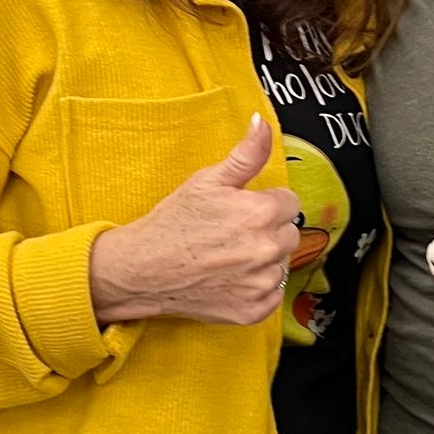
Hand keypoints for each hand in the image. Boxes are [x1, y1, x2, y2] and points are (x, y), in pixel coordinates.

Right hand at [88, 115, 299, 325]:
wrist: (143, 269)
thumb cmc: (173, 223)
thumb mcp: (208, 180)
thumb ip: (246, 154)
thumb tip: (263, 124)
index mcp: (261, 212)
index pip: (289, 202)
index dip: (265, 203)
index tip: (242, 210)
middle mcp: (267, 249)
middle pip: (289, 233)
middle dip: (267, 231)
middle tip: (232, 233)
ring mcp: (261, 283)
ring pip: (282, 264)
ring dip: (263, 260)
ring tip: (228, 256)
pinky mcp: (253, 310)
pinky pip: (272, 295)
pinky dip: (255, 288)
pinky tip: (229, 278)